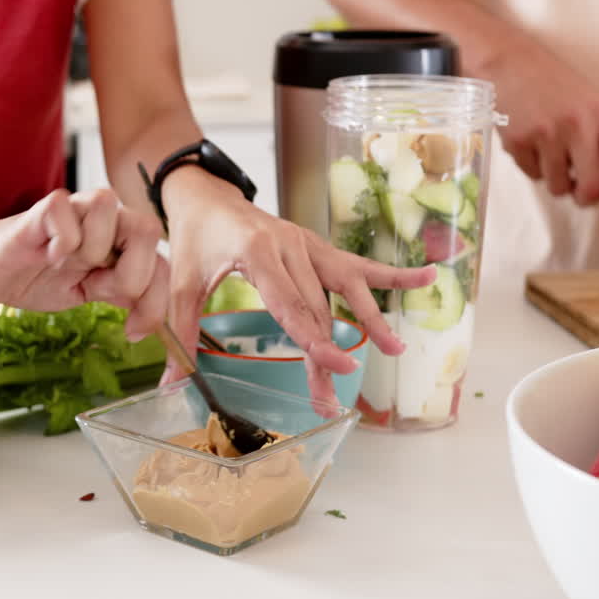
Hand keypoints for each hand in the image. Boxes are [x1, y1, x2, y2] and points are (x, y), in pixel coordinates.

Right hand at [0, 188, 167, 339]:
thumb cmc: (35, 278)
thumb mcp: (86, 293)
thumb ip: (120, 292)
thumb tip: (156, 315)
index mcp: (119, 239)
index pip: (160, 262)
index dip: (155, 300)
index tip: (133, 332)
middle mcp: (102, 218)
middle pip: (147, 228)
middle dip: (133, 273)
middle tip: (101, 291)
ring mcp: (73, 209)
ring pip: (108, 207)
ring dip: (93, 249)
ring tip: (67, 265)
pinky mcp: (40, 210)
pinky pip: (66, 214)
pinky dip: (61, 243)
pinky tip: (46, 255)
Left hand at [162, 173, 437, 406]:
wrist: (207, 196)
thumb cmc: (195, 238)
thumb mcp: (183, 284)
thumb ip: (181, 332)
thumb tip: (170, 384)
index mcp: (258, 253)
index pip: (292, 306)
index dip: (315, 341)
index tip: (338, 369)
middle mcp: (290, 246)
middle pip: (318, 310)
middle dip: (327, 358)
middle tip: (330, 401)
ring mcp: (309, 244)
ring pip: (346, 289)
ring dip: (369, 321)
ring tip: (396, 351)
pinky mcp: (319, 247)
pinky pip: (360, 264)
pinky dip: (394, 273)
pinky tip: (429, 276)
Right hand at [483, 37, 598, 225]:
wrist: (507, 62)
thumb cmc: (552, 83)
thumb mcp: (588, 102)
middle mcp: (577, 127)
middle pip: (591, 188)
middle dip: (585, 196)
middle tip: (578, 187)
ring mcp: (545, 136)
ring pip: (557, 187)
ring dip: (554, 177)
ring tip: (548, 148)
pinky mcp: (518, 143)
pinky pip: (532, 175)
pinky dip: (532, 165)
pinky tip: (529, 141)